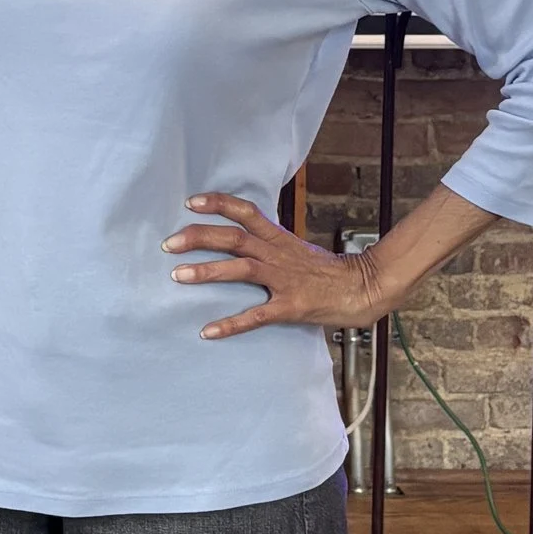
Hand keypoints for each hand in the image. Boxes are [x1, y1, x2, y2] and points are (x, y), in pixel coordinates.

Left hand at [164, 194, 387, 338]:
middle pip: (234, 238)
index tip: (190, 202)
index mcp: (279, 238)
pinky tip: (208, 331)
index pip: (246, 212)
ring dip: (207, 272)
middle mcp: (277, 255)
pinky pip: (256, 315)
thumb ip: (268, 244)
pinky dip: (230, 323)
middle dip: (199, 238)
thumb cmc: (327, 272)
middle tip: (168, 243)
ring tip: (177, 276)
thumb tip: (239, 239)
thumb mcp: (295, 249)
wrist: (364, 288)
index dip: (218, 204)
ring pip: (240, 270)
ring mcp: (284, 280)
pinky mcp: (290, 306)